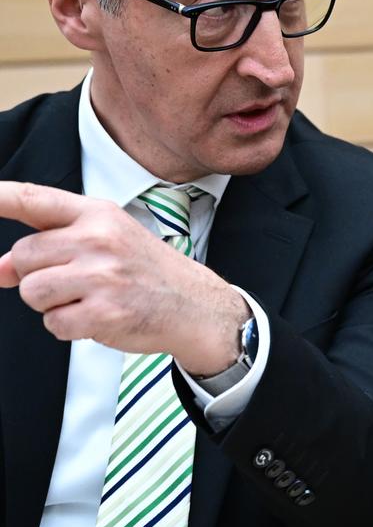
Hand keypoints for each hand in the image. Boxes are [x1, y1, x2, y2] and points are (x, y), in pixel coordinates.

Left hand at [0, 180, 247, 374]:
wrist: (194, 305)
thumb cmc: (145, 270)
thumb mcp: (105, 241)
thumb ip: (51, 247)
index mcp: (98, 214)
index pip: (36, 200)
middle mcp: (99, 240)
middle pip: (24, 256)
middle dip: (36, 274)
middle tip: (73, 280)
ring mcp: (102, 277)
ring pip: (32, 292)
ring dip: (51, 304)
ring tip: (87, 298)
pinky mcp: (104, 313)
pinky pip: (53, 323)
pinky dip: (68, 327)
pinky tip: (97, 317)